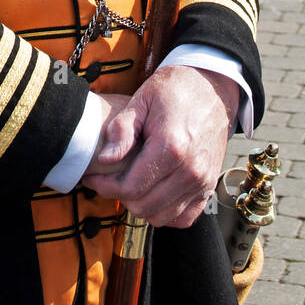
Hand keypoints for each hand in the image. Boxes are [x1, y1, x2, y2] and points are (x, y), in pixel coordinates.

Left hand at [83, 67, 238, 227]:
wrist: (212, 87)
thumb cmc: (175, 90)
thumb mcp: (142, 99)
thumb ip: (122, 130)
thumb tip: (106, 159)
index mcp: (171, 147)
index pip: (131, 187)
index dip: (105, 186)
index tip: (93, 177)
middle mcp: (190, 170)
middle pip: (144, 206)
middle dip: (120, 195)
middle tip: (109, 179)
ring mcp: (203, 181)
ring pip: (162, 217)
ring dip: (141, 205)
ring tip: (130, 183)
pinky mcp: (209, 186)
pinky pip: (184, 218)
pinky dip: (165, 212)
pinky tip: (153, 192)